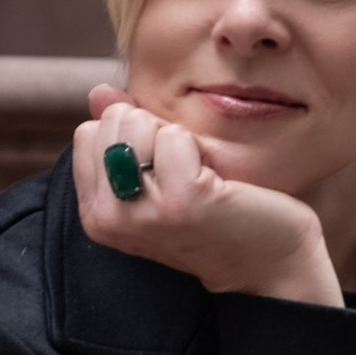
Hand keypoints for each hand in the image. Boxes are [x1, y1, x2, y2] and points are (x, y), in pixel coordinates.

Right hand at [73, 88, 342, 307]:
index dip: (132, 135)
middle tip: (185, 174)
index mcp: (96, 214)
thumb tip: (100, 92)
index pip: (89, 131)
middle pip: (114, 120)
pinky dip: (199, 146)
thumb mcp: (157, 178)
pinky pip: (174, 135)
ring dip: (177, 138)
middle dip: (153, 131)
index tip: (161, 170)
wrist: (267, 262)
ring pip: (139, 121)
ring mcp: (143, 212)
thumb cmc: (216, 216)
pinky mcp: (181, 201)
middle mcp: (109, 218)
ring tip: (199, 178)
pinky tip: (215, 182)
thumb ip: (123, 136)